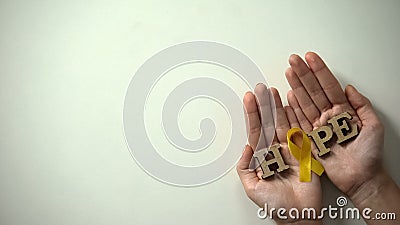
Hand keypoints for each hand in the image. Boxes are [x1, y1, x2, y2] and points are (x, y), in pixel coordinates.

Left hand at [236, 84, 321, 224]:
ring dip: (277, 107)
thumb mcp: (252, 188)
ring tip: (273, 91)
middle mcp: (276, 150)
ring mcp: (290, 150)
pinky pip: (299, 132)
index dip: (252, 114)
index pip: (256, 131)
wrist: (298, 215)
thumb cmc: (275, 205)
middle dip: (264, 105)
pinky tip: (291, 105)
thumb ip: (245, 168)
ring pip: (283, 123)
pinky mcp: (305, 152)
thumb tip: (245, 148)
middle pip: (268, 123)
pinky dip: (296, 118)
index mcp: (263, 157)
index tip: (249, 98)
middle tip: (260, 88)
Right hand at [284, 52, 384, 197]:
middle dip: (303, 74)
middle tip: (294, 60)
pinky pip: (299, 120)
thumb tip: (349, 89)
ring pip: (304, 102)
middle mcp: (329, 116)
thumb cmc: (370, 155)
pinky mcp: (310, 139)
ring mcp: (318, 126)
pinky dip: (292, 108)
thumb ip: (362, 105)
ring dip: (296, 86)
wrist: (361, 178)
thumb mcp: (373, 126)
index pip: (329, 86)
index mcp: (344, 111)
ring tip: (289, 72)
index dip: (319, 71)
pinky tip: (288, 95)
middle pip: (313, 90)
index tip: (310, 58)